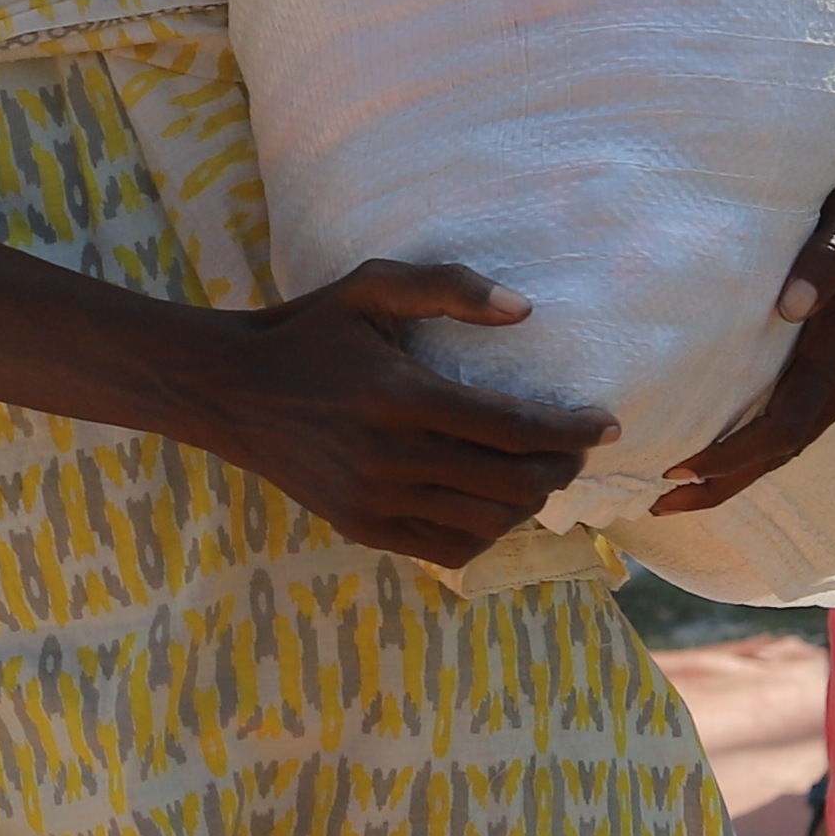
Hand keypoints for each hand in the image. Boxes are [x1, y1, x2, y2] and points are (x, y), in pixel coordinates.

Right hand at [174, 260, 611, 571]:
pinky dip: (487, 532)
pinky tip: (495, 505)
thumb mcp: (370, 288)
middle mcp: (392, 456)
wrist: (229, 390)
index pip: (514, 427)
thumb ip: (448, 287)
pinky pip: (449, 548)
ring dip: (529, 502)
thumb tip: (524, 310)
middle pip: (512, 481)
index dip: (571, 430)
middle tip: (575, 448)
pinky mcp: (362, 526)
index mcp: (402, 395)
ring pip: (487, 520)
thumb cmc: (307, 330)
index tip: (606, 424)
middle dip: (561, 466)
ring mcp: (376, 499)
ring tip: (540, 475)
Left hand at [659, 101, 834, 514]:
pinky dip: (798, 415)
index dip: (732, 457)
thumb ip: (827, 255)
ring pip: (821, 422)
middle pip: (800, 440)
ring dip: (763, 450)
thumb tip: (790, 307)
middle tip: (663, 503)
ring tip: (697, 473)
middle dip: (732, 477)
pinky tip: (759, 420)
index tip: (674, 478)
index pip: (788, 422)